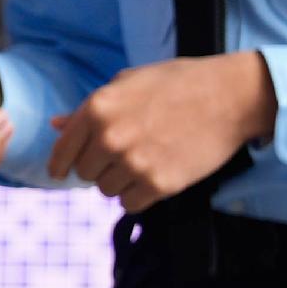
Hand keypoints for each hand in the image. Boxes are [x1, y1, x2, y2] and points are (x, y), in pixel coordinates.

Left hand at [45, 51, 275, 209]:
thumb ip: (89, 108)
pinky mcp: (159, 184)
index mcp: (97, 109)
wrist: (230, 97)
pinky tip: (155, 175)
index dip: (59, 165)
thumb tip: (56, 125)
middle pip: (85, 173)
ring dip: (121, 181)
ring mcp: (134, 163)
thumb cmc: (178, 84)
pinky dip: (139, 195)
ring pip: (107, 190)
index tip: (59, 173)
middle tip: (125, 154)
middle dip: (100, 167)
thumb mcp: (128, 83)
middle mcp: (109, 138)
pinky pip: (130, 204)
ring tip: (146, 159)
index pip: (63, 151)